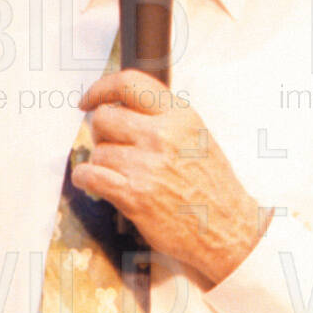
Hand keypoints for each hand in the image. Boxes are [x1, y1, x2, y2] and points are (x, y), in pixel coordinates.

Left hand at [70, 70, 265, 285]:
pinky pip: (89, 175)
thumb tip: (117, 106)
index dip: (100, 89)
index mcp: (180, 115)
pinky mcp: (134, 195)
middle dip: (101, 134)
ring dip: (102, 164)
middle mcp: (163, 136)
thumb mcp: (195, 135)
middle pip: (103, 118)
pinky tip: (95, 183)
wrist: (227, 228)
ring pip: (97, 151)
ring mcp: (148, 166)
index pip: (129, 84)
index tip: (87, 101)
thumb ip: (161, 116)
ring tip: (123, 175)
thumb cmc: (209, 183)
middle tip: (113, 147)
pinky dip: (85, 179)